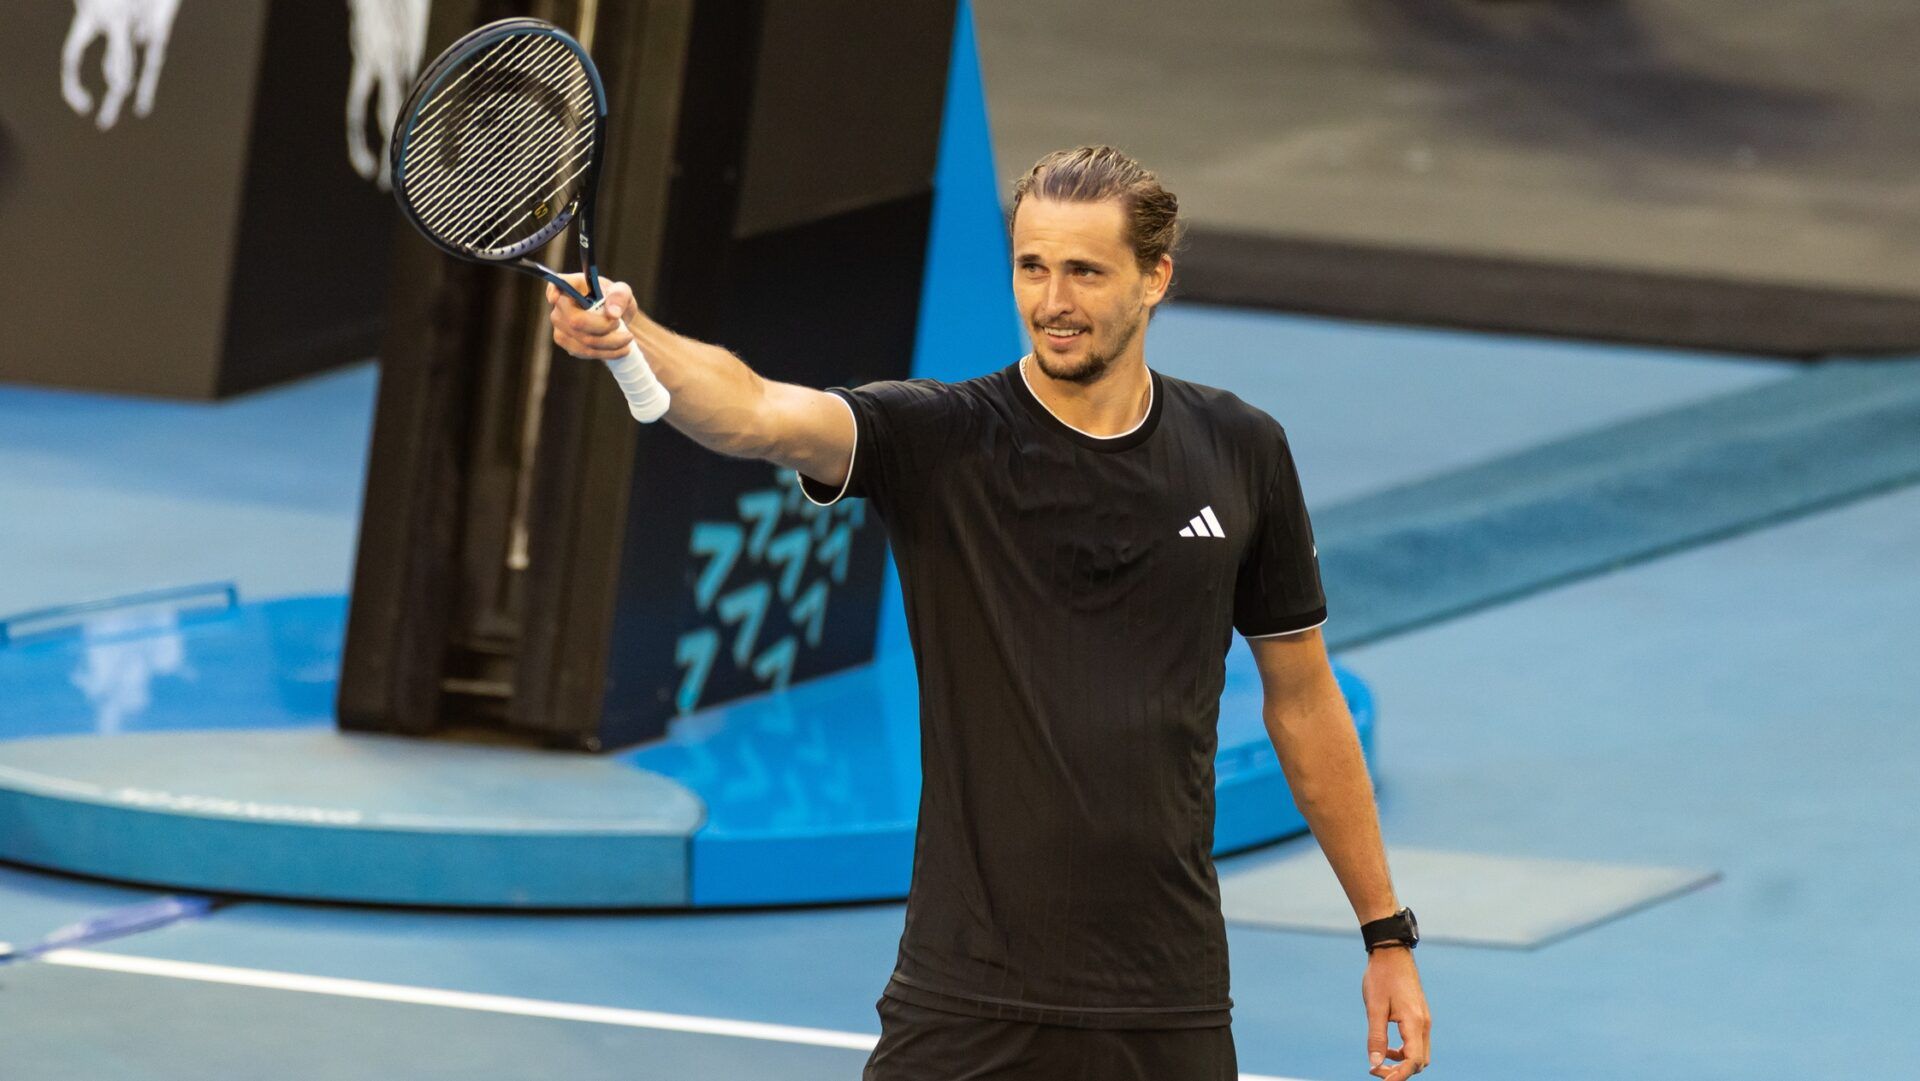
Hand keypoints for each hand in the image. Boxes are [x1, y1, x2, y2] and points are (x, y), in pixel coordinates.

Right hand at [546, 275, 637, 360]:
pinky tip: (621, 349)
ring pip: (583, 341)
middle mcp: (559, 305)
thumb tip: (612, 313)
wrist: (616, 320)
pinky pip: (585, 352)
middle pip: (575, 321)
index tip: (555, 297)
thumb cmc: (615, 300)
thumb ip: (619, 296)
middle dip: (603, 327)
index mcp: (571, 285)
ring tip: (627, 339)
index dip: (553, 291)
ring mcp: (559, 325)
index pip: (556, 285)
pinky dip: (606, 353)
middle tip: (621, 325)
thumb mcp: (622, 292)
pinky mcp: (566, 343)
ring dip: (610, 343)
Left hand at [1363, 946, 1430, 1077]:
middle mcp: (1424, 1024)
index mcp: (1414, 1023)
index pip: (1413, 1061)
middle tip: (1376, 1070)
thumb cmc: (1382, 977)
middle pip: (1419, 1061)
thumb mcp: (1374, 1008)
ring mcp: (1424, 1020)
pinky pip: (1416, 1042)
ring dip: (1402, 1062)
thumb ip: (1376, 1038)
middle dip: (1400, 1072)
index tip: (1381, 1079)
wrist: (1391, 953)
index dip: (1398, 1076)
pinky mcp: (1419, 1016)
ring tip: (1379, 1061)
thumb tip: (1374, 1064)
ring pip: (1419, 1053)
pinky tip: (1386, 1048)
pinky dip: (1404, 1051)